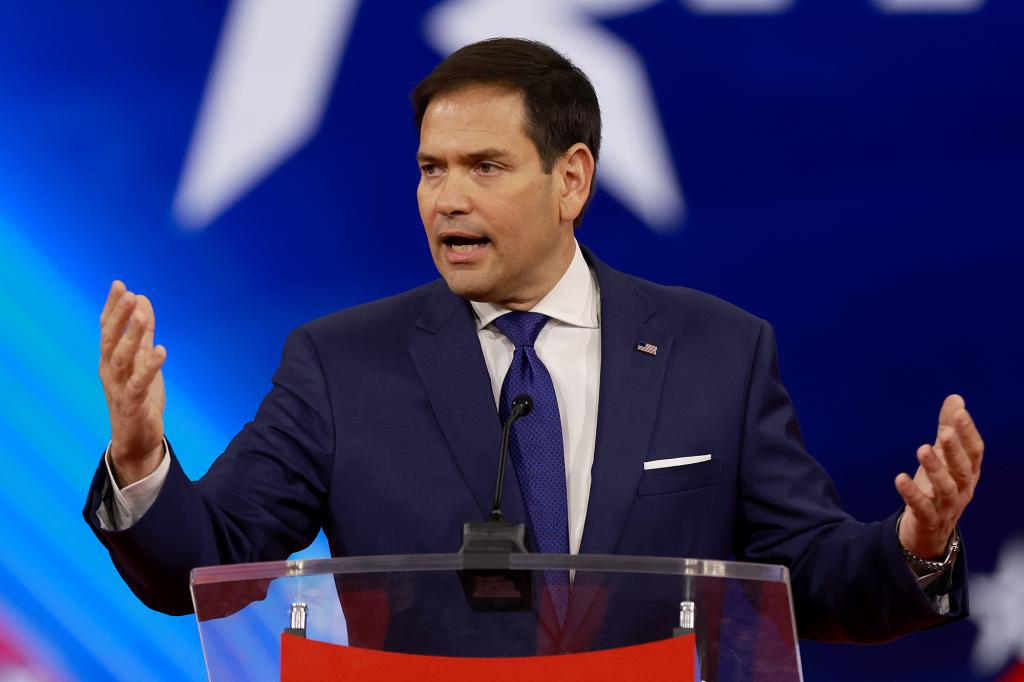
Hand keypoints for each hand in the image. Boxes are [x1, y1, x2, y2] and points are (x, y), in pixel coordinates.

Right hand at [98, 280, 166, 485]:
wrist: (135, 439)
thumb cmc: (137, 397)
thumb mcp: (140, 361)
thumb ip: (142, 333)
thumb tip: (142, 300)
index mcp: (110, 360)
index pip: (107, 329)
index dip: (112, 307)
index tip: (119, 284)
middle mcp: (109, 371)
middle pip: (111, 340)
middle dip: (119, 316)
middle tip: (128, 293)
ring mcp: (118, 388)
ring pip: (122, 358)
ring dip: (132, 336)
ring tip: (143, 316)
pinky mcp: (132, 403)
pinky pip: (140, 383)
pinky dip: (150, 366)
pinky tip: (161, 350)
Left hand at [895, 394, 983, 557]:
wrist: (930, 532)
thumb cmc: (938, 488)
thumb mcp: (944, 458)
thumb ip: (949, 428)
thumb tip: (956, 398)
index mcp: (969, 472)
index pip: (975, 451)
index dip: (968, 433)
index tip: (960, 413)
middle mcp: (963, 489)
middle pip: (963, 469)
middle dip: (954, 450)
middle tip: (943, 432)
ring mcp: (948, 507)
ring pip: (946, 488)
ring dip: (935, 469)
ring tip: (921, 449)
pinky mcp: (929, 520)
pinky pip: (922, 507)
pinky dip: (912, 494)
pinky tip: (899, 478)